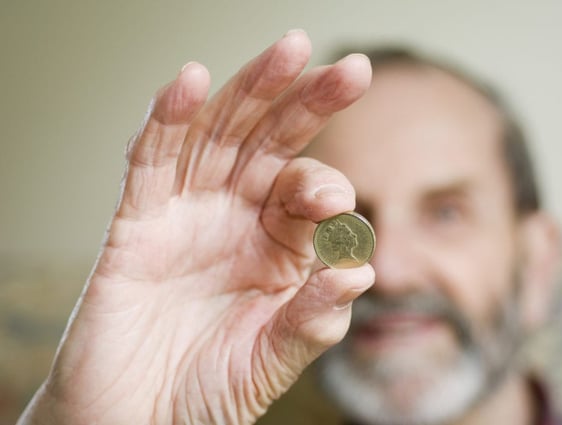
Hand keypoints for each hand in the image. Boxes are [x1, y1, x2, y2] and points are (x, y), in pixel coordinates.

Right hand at [19, 30, 372, 424]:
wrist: (136, 423)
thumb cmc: (208, 390)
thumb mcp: (273, 360)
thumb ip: (315, 319)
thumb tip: (359, 271)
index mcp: (276, 247)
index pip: (309, 192)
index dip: (326, 187)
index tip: (333, 205)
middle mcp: (235, 219)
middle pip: (273, 143)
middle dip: (309, 104)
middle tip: (351, 70)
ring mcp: (186, 214)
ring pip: (218, 135)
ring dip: (249, 91)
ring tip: (286, 51)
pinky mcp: (136, 223)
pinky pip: (150, 161)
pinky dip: (166, 120)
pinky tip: (190, 84)